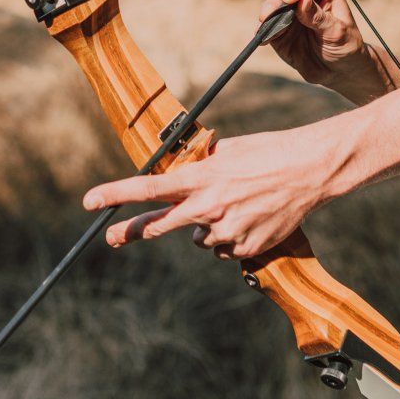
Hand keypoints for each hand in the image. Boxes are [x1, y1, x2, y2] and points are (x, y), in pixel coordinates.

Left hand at [81, 127, 334, 259]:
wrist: (310, 170)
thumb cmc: (269, 151)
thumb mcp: (228, 150)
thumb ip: (200, 165)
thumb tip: (180, 173)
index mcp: (201, 178)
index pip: (149, 188)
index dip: (115, 195)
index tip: (89, 201)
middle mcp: (209, 207)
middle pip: (159, 226)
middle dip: (133, 232)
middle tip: (111, 239)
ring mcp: (227, 231)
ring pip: (199, 238)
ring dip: (208, 226)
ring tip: (238, 205)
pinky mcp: (246, 248)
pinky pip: (224, 248)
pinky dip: (232, 237)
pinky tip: (251, 217)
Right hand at [259, 0, 368, 87]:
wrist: (338, 71)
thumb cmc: (346, 45)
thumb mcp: (337, 32)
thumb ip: (318, 17)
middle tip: (272, 12)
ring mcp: (288, 11)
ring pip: (272, 4)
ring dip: (268, 13)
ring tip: (266, 23)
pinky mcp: (278, 29)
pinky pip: (266, 26)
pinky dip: (263, 30)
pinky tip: (262, 36)